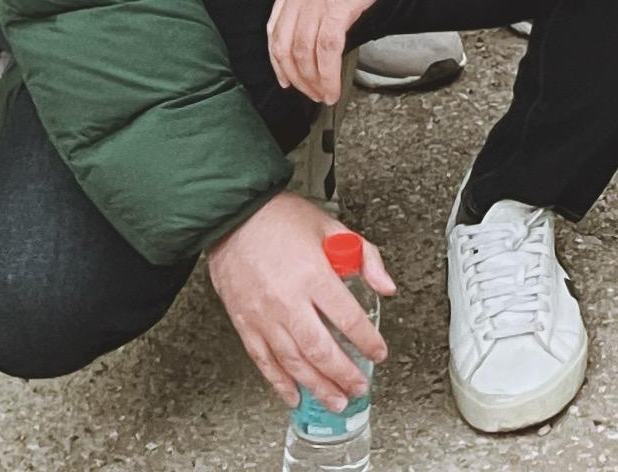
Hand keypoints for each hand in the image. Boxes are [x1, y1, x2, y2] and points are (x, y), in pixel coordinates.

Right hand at [208, 191, 390, 410]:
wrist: (231, 217)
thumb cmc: (280, 218)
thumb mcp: (331, 226)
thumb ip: (365, 256)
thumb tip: (386, 286)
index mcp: (313, 275)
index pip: (347, 318)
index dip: (367, 340)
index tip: (379, 352)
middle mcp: (288, 301)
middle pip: (321, 349)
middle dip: (344, 374)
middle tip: (359, 387)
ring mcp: (264, 316)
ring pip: (293, 362)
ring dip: (317, 386)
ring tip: (335, 400)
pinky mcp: (245, 324)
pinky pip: (264, 361)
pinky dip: (280, 383)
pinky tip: (294, 396)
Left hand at [263, 0, 416, 105]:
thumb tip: (332, 15)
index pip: (275, 27)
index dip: (278, 58)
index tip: (286, 75)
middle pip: (284, 45)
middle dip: (294, 76)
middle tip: (307, 93)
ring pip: (303, 52)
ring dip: (312, 81)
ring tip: (324, 95)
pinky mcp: (339, 4)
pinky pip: (326, 50)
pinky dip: (327, 75)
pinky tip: (333, 86)